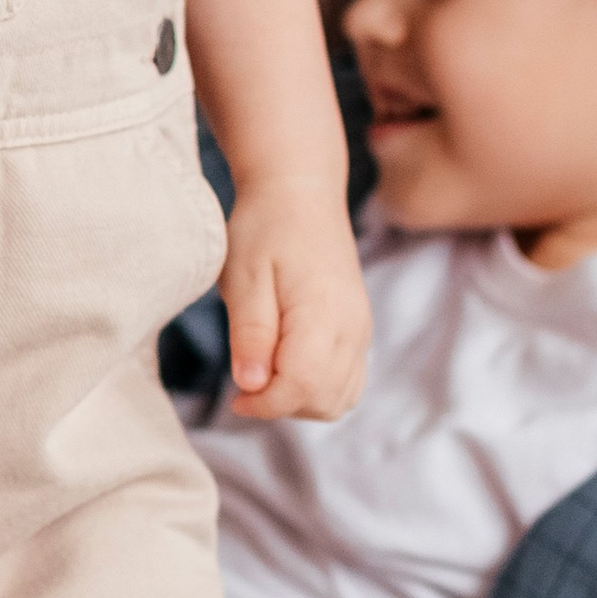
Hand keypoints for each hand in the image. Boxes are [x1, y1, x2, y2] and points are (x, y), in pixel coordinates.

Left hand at [220, 171, 370, 419]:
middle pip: (325, 400)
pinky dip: (319, 390)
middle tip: (248, 378)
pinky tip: (287, 367)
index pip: (303, 386)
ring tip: (266, 372)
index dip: (266, 404)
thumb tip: (252, 384)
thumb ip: (250, 333)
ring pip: (340, 397)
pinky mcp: (358, 328)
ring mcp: (360, 329)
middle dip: (282, 405)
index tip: (236, 397)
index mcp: (323, 313)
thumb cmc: (265, 228)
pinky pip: (349, 380)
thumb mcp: (244, 276)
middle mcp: (352, 326)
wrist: (300, 192)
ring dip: (301, 401)